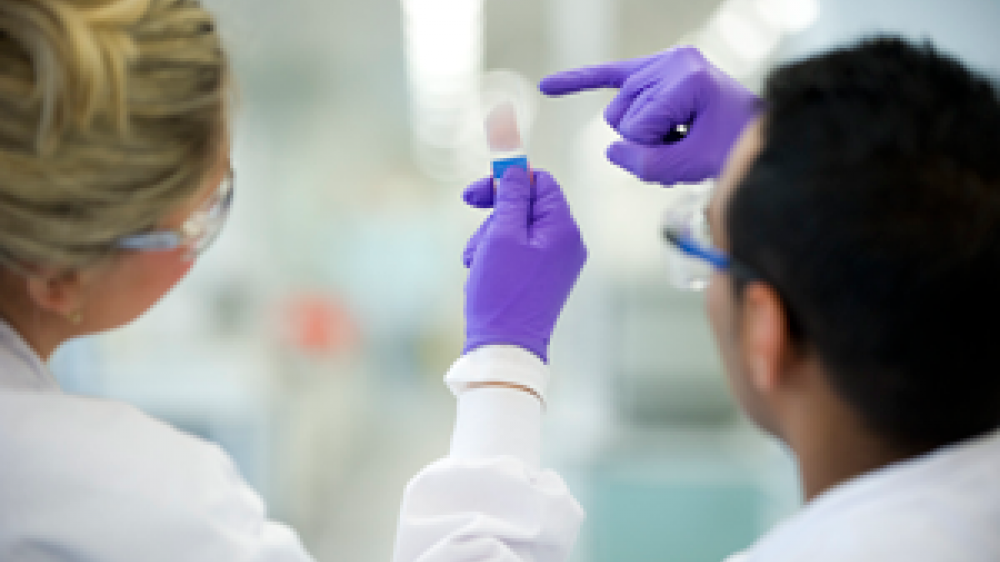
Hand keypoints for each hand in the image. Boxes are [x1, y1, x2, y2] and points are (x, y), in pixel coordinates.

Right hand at [461, 167, 586, 362]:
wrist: (504, 348)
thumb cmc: (502, 292)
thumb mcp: (501, 236)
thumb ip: (510, 196)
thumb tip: (516, 167)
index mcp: (563, 229)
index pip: (541, 183)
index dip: (508, 180)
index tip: (476, 192)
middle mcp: (566, 244)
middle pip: (526, 206)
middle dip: (494, 217)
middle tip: (474, 238)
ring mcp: (556, 263)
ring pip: (516, 229)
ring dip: (490, 239)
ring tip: (476, 264)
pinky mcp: (542, 278)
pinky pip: (517, 252)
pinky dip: (495, 256)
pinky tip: (482, 274)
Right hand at [540, 46, 758, 184]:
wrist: (757, 133)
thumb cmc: (732, 146)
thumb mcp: (691, 163)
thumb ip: (646, 163)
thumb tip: (612, 151)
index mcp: (686, 76)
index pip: (636, 124)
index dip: (653, 150)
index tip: (686, 148)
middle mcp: (672, 61)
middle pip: (620, 114)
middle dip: (643, 139)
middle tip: (681, 142)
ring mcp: (663, 62)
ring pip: (616, 110)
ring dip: (639, 131)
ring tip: (676, 134)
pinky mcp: (654, 69)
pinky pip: (607, 75)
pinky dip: (580, 81)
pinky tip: (549, 87)